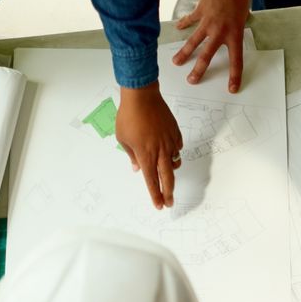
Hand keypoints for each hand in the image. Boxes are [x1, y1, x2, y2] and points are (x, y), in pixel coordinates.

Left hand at [116, 85, 182, 208]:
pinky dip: (174, 153)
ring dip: (171, 171)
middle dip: (168, 192)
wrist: (142, 96)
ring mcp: (169, 141)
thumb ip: (132, 156)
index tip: (159, 205)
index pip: (151, 181)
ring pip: (174, 162)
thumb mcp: (123, 139)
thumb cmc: (129, 116)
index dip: (155, 195)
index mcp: (145, 155)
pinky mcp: (175, 132)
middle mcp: (160, 151)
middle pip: (167, 177)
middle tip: (169, 202)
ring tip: (167, 174)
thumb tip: (137, 167)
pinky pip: (177, 148)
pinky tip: (169, 152)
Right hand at [172, 0, 250, 92]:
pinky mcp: (199, 11)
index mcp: (235, 33)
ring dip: (184, 53)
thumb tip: (233, 23)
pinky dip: (184, 23)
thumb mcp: (245, 11)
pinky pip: (190, 19)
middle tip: (192, 81)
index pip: (236, 61)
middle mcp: (219, 31)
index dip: (235, 76)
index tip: (232, 89)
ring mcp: (207, 22)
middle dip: (199, 70)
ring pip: (193, 42)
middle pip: (207, 56)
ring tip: (176, 62)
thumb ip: (237, 21)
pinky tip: (178, 27)